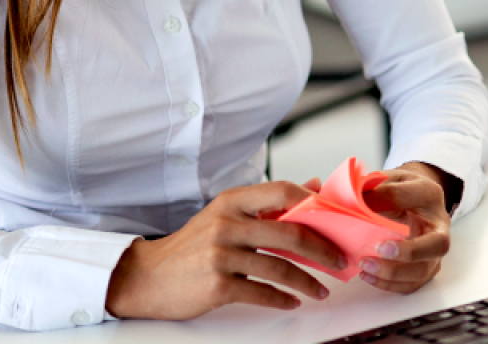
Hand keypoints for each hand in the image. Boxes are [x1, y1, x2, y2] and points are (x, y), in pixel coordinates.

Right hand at [105, 180, 344, 320]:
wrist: (148, 276)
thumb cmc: (193, 244)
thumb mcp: (227, 213)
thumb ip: (269, 201)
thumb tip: (312, 186)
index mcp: (232, 200)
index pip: (282, 191)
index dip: (312, 203)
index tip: (333, 219)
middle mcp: (227, 223)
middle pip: (289, 232)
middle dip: (321, 249)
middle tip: (338, 259)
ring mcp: (221, 254)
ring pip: (280, 266)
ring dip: (308, 281)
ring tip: (322, 288)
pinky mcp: (217, 285)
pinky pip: (261, 292)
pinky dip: (283, 298)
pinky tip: (293, 300)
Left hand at [358, 161, 451, 293]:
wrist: (416, 198)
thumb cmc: (401, 188)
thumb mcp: (389, 177)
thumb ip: (374, 185)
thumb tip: (352, 198)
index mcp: (428, 193)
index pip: (409, 197)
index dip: (383, 200)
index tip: (360, 204)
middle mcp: (439, 224)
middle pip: (437, 245)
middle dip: (409, 252)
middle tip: (379, 249)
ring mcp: (435, 249)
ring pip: (424, 270)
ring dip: (393, 273)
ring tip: (365, 265)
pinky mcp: (427, 267)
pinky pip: (412, 283)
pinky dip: (389, 284)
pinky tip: (369, 276)